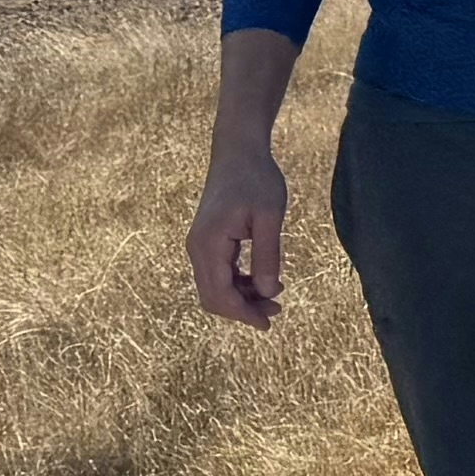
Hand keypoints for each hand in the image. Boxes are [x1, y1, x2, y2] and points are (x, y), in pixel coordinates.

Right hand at [188, 147, 289, 328]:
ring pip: (215, 287)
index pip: (220, 294)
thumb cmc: (257, 179)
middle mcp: (197, 248)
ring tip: (276, 297)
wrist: (238, 152)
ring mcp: (200, 245)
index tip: (268, 323)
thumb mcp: (269, 216)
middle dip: (243, 309)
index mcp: (208, 244)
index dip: (243, 313)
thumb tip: (267, 292)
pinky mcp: (208, 241)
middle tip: (277, 310)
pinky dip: (239, 283)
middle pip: (213, 296)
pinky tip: (263, 281)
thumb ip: (267, 255)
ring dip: (242, 297)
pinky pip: (218, 273)